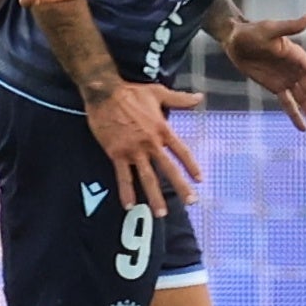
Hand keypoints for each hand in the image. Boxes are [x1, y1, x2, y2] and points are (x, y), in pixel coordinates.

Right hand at [84, 80, 203, 213]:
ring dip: (155, 196)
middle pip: (169, 169)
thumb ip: (180, 99)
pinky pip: (123, 176)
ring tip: (161, 213)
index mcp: (162, 129)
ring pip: (147, 177)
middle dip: (181, 187)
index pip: (182, 151)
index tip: (200, 179)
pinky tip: (129, 205)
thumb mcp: (159, 93)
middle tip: (191, 202)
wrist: (105, 93)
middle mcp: (151, 143)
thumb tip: (199, 97)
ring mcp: (134, 150)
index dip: (191, 166)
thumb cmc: (132, 92)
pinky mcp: (117, 154)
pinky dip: (126, 191)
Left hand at [224, 11, 305, 133]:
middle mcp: (296, 69)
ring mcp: (287, 80)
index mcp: (297, 56)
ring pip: (303, 99)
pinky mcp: (276, 87)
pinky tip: (302, 128)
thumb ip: (291, 26)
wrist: (235, 40)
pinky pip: (288, 103)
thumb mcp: (270, 29)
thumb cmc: (252, 31)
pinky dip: (295, 115)